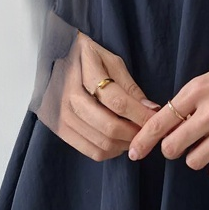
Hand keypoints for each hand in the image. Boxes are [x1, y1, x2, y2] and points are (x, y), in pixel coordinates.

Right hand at [37, 30, 160, 161]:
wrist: (52, 59)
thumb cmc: (87, 57)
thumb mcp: (111, 61)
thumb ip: (129, 86)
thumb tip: (151, 109)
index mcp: (83, 72)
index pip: (117, 101)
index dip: (140, 114)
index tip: (156, 119)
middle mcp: (68, 96)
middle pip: (109, 126)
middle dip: (134, 133)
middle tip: (148, 131)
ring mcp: (61, 115)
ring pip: (101, 143)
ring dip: (124, 144)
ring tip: (135, 135)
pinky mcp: (59, 129)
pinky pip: (90, 151)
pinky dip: (110, 152)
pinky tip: (118, 141)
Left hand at [126, 45, 208, 181]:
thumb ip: (189, 101)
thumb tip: (168, 127)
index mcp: (197, 90)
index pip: (159, 122)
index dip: (142, 140)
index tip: (134, 152)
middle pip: (172, 147)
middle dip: (174, 148)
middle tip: (185, 144)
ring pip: (194, 161)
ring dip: (198, 157)